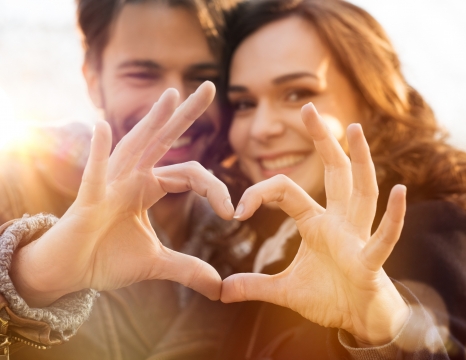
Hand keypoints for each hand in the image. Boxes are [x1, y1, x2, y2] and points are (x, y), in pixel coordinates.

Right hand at [11, 82, 233, 306]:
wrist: (71, 272)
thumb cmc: (107, 258)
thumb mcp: (155, 262)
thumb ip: (187, 268)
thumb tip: (219, 287)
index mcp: (149, 187)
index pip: (190, 174)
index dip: (215, 190)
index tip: (232, 213)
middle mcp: (131, 177)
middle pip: (163, 140)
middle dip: (186, 115)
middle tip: (210, 87)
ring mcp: (110, 183)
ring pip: (134, 146)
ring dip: (151, 121)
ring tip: (171, 96)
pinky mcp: (89, 199)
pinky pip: (94, 173)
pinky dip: (98, 152)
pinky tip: (102, 126)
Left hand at [221, 103, 408, 346]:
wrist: (360, 321)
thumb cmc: (329, 297)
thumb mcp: (284, 291)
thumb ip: (254, 286)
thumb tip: (221, 292)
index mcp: (316, 223)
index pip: (286, 191)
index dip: (260, 193)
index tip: (237, 210)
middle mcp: (339, 222)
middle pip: (334, 173)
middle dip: (323, 141)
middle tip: (308, 107)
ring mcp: (357, 237)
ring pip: (361, 192)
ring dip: (360, 161)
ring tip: (354, 129)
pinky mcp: (370, 261)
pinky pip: (383, 236)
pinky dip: (393, 217)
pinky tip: (399, 191)